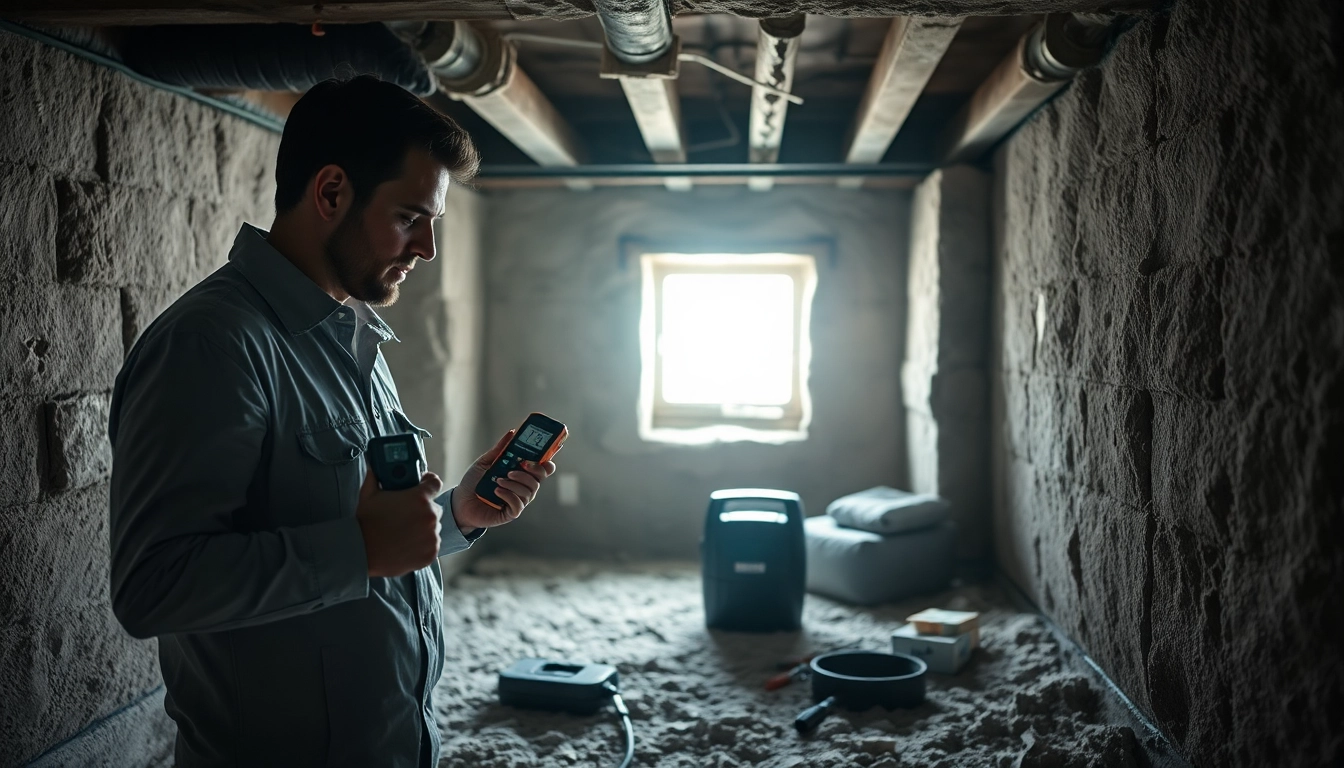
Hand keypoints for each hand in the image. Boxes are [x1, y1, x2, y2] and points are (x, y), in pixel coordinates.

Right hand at [355, 463, 443, 577]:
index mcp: (419, 498)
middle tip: (407, 514)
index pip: (435, 483)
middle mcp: (430, 516)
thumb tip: (375, 466)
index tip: (423, 486)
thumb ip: (376, 477)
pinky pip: (431, 545)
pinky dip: (423, 545)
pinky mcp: (431, 554)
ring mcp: (432, 536)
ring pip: (434, 528)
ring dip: (424, 528)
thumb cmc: (365, 522)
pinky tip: (407, 544)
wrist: (361, 552)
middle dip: (423, 509)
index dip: (428, 483)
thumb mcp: (369, 494)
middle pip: (434, 508)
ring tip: (405, 532)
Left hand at [450, 430, 557, 531]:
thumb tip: (512, 433)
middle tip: (517, 467)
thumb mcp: (485, 462)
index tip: (541, 458)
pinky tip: (497, 491)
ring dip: (515, 483)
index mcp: (521, 474)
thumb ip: (499, 449)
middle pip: (539, 479)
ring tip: (498, 480)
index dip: (547, 464)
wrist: (460, 502)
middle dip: (531, 471)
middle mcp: (523, 487)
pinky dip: (509, 496)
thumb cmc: (473, 482)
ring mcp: (518, 501)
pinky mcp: (510, 513)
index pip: (543, 470)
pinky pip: (518, 505)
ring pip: (529, 491)